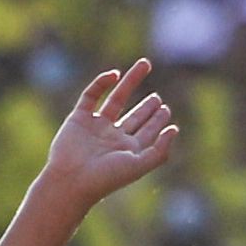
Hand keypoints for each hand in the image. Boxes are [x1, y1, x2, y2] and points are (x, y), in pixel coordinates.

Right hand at [40, 60, 175, 212]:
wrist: (71, 180)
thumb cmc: (106, 177)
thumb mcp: (139, 165)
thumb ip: (159, 151)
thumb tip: (174, 130)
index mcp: (127, 151)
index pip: (146, 132)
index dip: (157, 122)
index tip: (166, 110)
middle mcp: (113, 138)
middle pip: (134, 117)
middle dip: (146, 107)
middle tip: (157, 97)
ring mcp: (96, 126)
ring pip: (116, 99)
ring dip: (130, 82)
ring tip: (145, 65)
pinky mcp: (79, 117)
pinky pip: (91, 95)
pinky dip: (102, 83)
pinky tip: (115, 75)